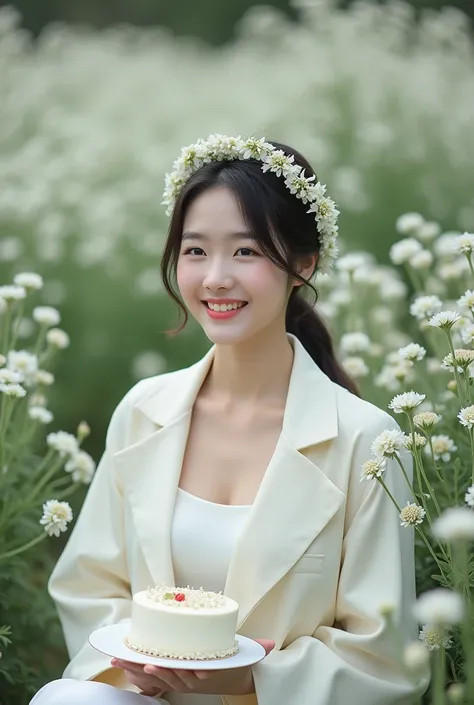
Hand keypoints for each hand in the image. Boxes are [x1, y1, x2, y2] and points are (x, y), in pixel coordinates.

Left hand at [111, 638, 273, 695]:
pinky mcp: (177, 680)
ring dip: (137, 671)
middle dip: (147, 670)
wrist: (237, 681)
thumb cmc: (238, 663)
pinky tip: (125, 664)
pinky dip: (139, 674)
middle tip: (130, 662)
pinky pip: (156, 681)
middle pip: (167, 676)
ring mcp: (184, 681)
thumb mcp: (248, 656)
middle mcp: (193, 679)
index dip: (170, 671)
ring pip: (157, 679)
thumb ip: (257, 649)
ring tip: (119, 661)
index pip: (188, 673)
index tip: (155, 666)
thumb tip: (271, 644)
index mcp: (207, 672)